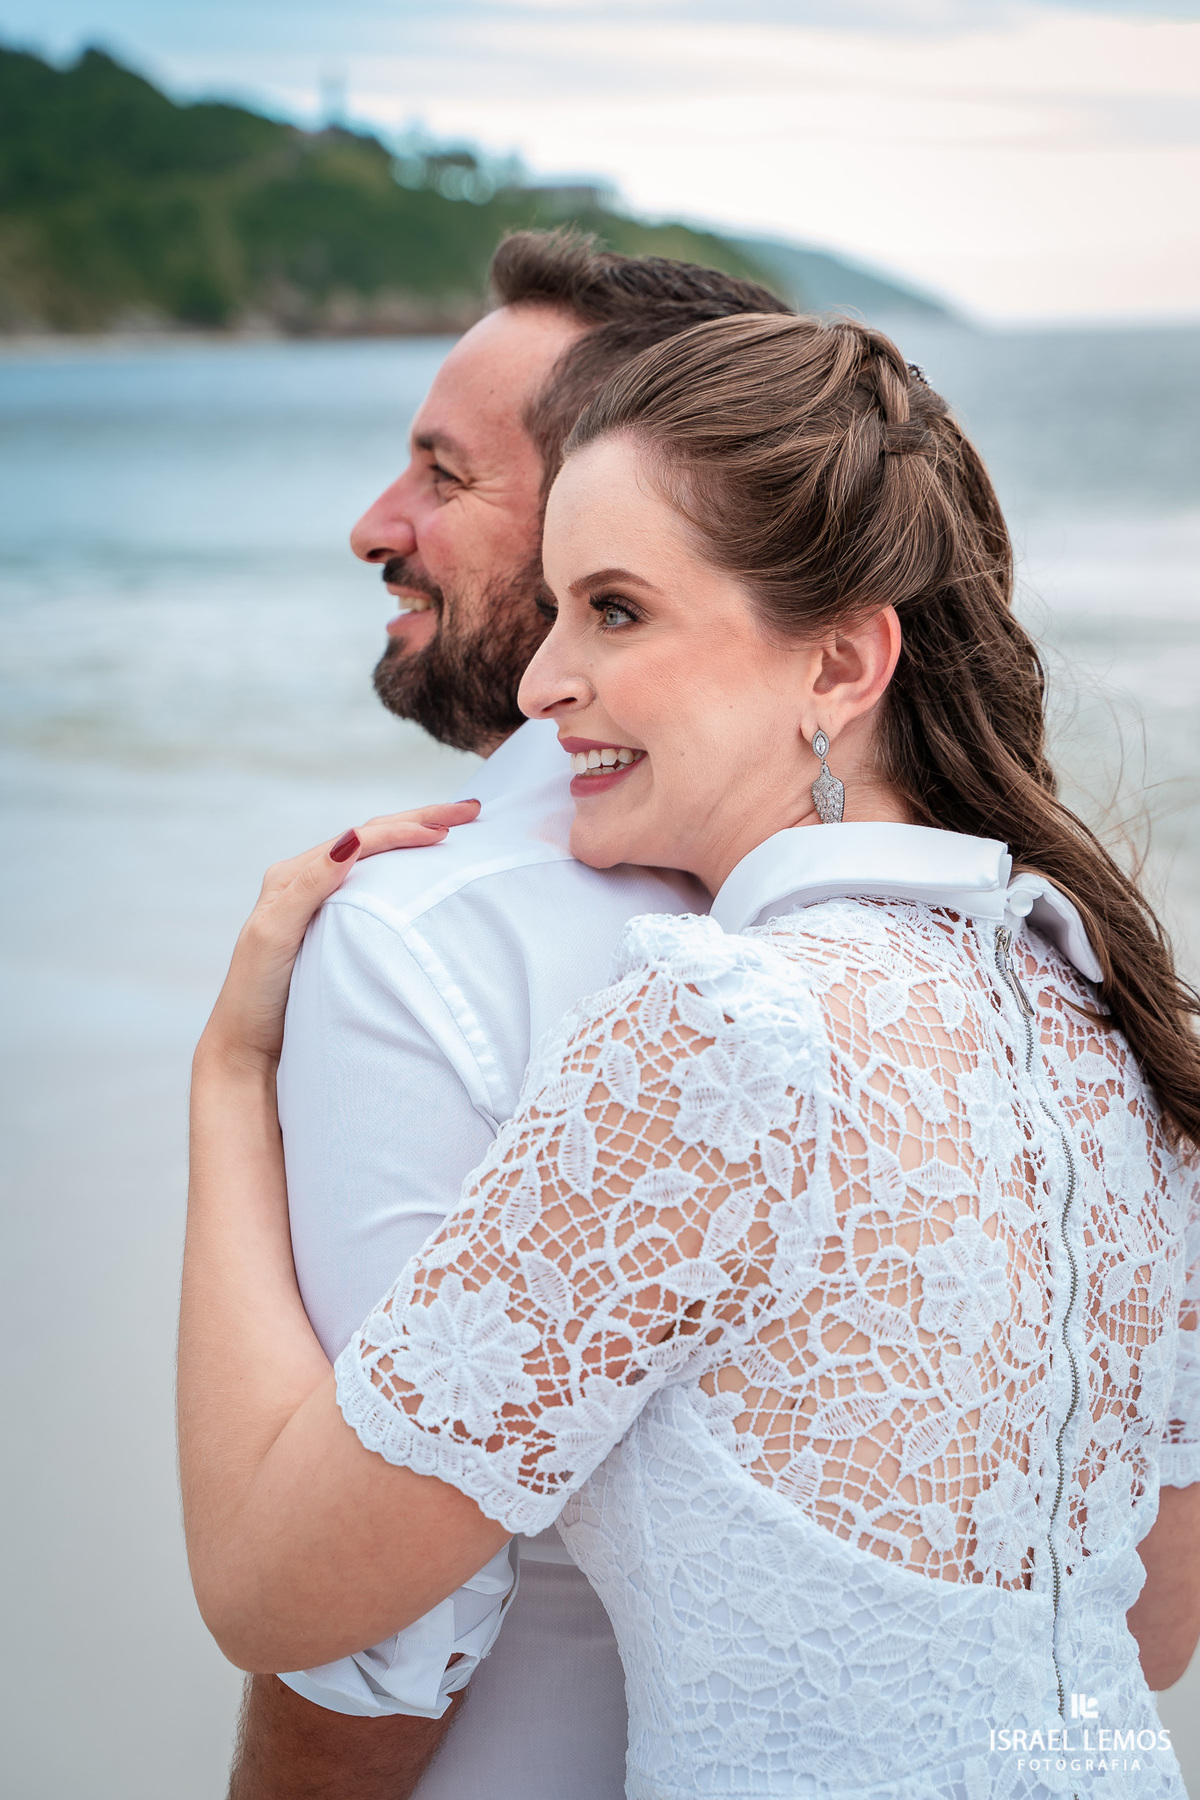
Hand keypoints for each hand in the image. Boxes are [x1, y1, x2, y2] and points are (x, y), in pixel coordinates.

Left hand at [197, 801, 480, 1071]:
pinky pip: (377, 886)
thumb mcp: (274, 934)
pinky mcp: (336, 929)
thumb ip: (309, 886)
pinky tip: (428, 869)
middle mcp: (309, 881)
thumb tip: (351, 840)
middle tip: (470, 811)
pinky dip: (406, 869)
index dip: (406, 828)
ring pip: (378, 859)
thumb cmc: (257, 995)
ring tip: (456, 827)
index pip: (362, 838)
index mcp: (294, 876)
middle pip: (373, 838)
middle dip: (422, 819)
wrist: (248, 1047)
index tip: (448, 829)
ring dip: (416, 837)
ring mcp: (324, 904)